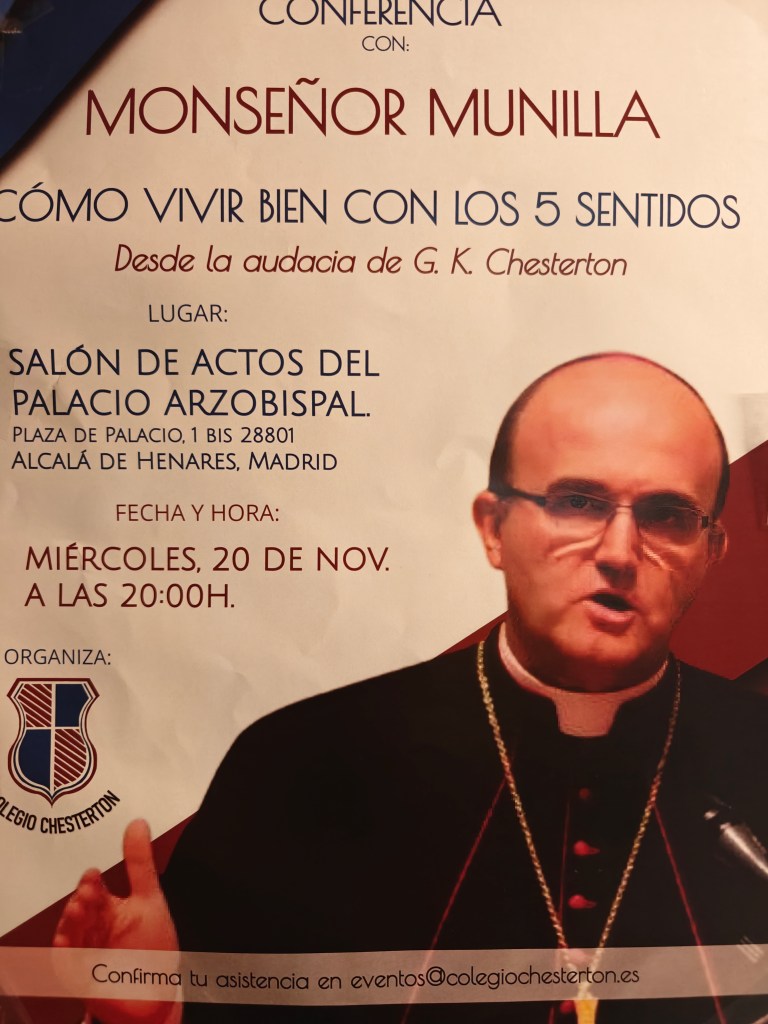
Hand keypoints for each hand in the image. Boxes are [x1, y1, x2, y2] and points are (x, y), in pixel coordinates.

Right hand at [53, 819, 180, 1023]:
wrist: (155, 994)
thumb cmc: (153, 948)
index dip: (92, 882)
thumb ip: (140, 863)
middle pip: (82, 911)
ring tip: (78, 910)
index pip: (96, 890)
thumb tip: (137, 823)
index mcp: (109, 907)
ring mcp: (86, 951)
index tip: (92, 873)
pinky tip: (65, 944)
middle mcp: (93, 927)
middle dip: (82, 900)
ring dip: (71, 923)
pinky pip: (67, 965)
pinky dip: (65, 954)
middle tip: (86, 890)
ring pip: (72, 934)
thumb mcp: (150, 900)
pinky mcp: (80, 976)